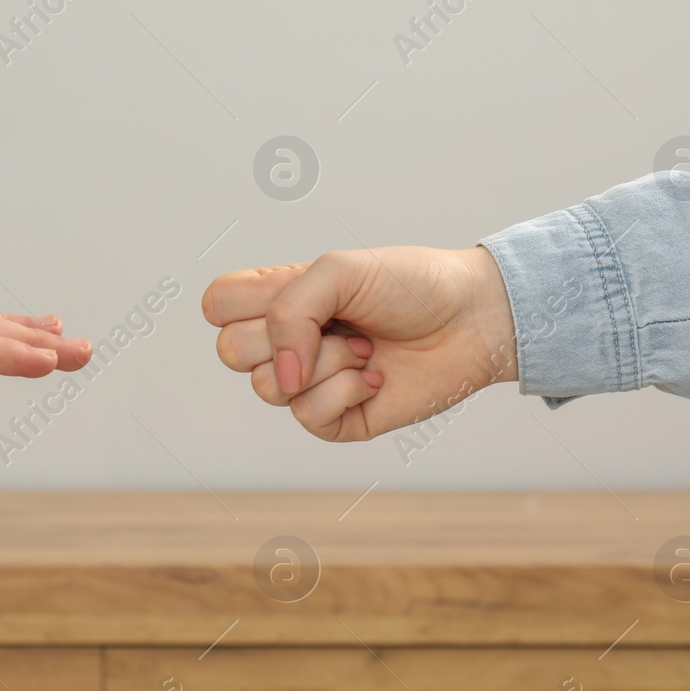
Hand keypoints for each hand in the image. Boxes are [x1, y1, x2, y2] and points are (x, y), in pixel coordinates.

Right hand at [202, 246, 516, 440]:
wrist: (472, 320)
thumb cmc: (411, 285)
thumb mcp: (339, 270)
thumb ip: (288, 310)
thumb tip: (279, 377)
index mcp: (278, 298)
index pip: (217, 306)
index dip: (243, 304)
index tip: (293, 289)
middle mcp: (286, 342)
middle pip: (230, 352)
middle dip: (287, 335)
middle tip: (337, 322)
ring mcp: (308, 383)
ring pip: (269, 388)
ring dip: (325, 363)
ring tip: (364, 348)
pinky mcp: (335, 419)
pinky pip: (308, 416)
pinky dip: (345, 392)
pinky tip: (375, 378)